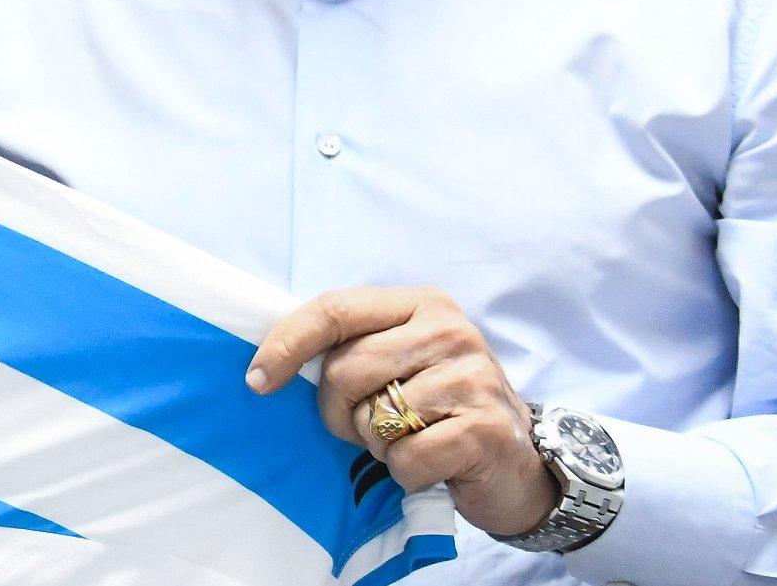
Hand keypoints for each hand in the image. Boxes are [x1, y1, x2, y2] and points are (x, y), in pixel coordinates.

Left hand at [247, 287, 559, 536]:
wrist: (519, 462)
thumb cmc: (442, 409)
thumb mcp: (403, 361)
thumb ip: (353, 349)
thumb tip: (270, 362)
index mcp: (423, 304)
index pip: (335, 309)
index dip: (287, 344)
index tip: (257, 380)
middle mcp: (450, 331)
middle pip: (345, 370)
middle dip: (338, 412)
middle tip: (366, 427)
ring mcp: (472, 379)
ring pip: (372, 418)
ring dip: (377, 444)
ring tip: (410, 440)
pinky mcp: (484, 430)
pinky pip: (405, 458)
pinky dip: (406, 472)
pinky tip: (434, 464)